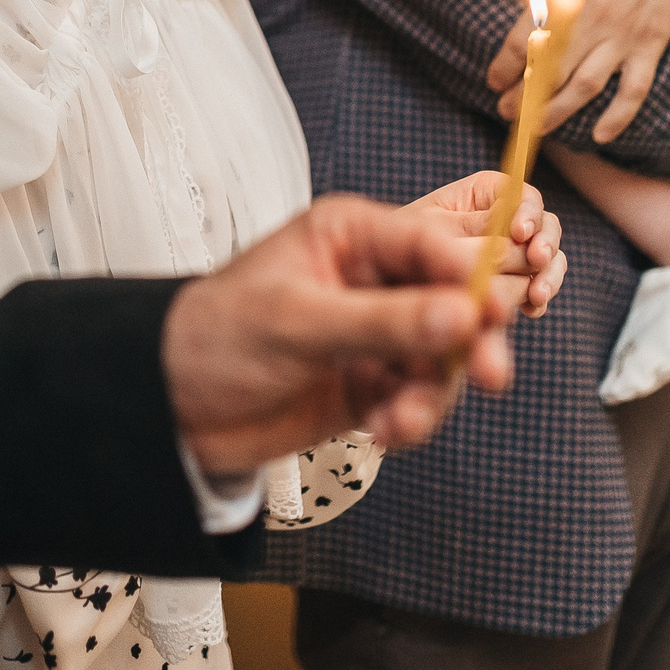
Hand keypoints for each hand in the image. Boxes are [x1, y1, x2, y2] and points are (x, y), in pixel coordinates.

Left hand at [163, 194, 515, 478]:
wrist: (171, 407)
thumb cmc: (213, 339)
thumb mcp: (297, 324)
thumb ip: (383, 322)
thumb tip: (464, 314)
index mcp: (350, 236)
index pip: (430, 243)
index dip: (471, 274)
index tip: (498, 311)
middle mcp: (373, 278)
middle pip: (454, 300)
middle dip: (470, 340)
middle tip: (490, 374)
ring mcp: (376, 333)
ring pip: (444, 357)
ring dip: (432, 393)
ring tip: (397, 423)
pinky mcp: (373, 383)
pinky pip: (420, 397)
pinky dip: (411, 419)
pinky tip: (382, 433)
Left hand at [403, 170, 566, 317]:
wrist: (375, 295)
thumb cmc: (390, 248)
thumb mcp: (422, 231)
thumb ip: (466, 234)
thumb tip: (511, 241)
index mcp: (479, 196)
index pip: (517, 194)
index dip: (526, 210)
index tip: (519, 233)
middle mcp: (500, 224)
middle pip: (541, 226)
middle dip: (544, 243)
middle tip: (537, 260)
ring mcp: (507, 259)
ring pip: (545, 260)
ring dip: (548, 275)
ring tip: (537, 294)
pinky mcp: (507, 293)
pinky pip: (535, 292)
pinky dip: (536, 301)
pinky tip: (531, 311)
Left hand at [485, 0, 669, 141]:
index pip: (526, 38)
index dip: (506, 64)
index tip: (493, 81)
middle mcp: (592, 19)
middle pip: (551, 69)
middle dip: (525, 96)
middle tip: (507, 113)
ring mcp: (623, 35)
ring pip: (586, 85)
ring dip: (560, 111)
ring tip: (539, 128)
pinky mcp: (651, 44)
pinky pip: (635, 88)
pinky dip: (619, 115)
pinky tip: (601, 135)